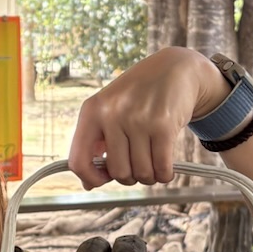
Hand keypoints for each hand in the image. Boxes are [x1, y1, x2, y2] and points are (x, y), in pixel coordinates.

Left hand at [67, 47, 225, 188]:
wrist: (174, 68)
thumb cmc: (139, 93)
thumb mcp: (110, 109)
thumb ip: (96, 143)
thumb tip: (88, 183)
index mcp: (92, 111)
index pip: (78, 160)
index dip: (91, 178)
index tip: (103, 179)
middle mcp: (112, 113)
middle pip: (117, 172)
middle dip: (129, 177)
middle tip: (137, 165)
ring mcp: (138, 119)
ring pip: (141, 173)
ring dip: (149, 176)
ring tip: (153, 163)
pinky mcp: (163, 125)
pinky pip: (161, 168)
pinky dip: (164, 174)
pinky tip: (165, 167)